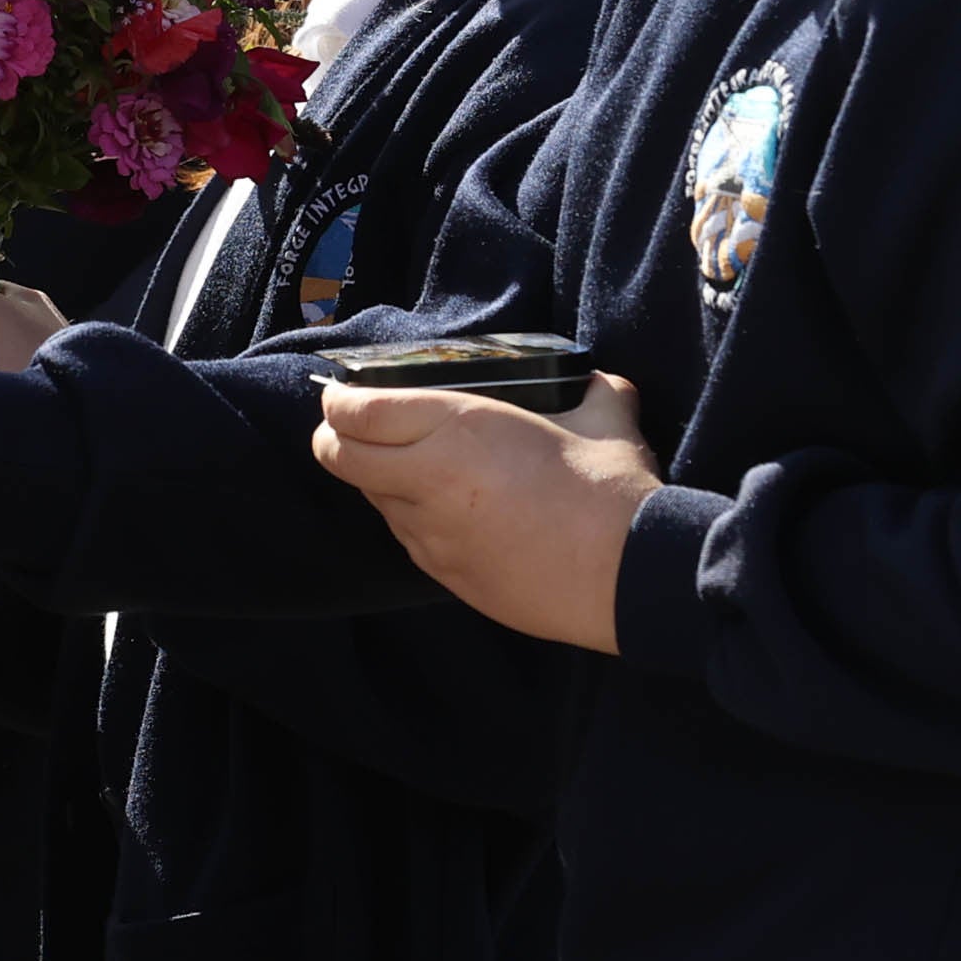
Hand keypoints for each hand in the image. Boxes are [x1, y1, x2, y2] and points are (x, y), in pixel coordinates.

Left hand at [311, 369, 663, 651]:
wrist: (628, 578)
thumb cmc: (611, 492)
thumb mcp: (605, 417)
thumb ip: (595, 391)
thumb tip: (605, 382)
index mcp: (458, 428)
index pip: (358, 412)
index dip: (338, 400)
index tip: (342, 394)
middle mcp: (429, 481)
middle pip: (338, 457)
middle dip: (332, 438)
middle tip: (350, 427)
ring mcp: (433, 535)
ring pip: (372, 501)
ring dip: (378, 480)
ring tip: (407, 467)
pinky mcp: (447, 577)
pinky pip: (409, 538)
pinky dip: (411, 518)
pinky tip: (445, 511)